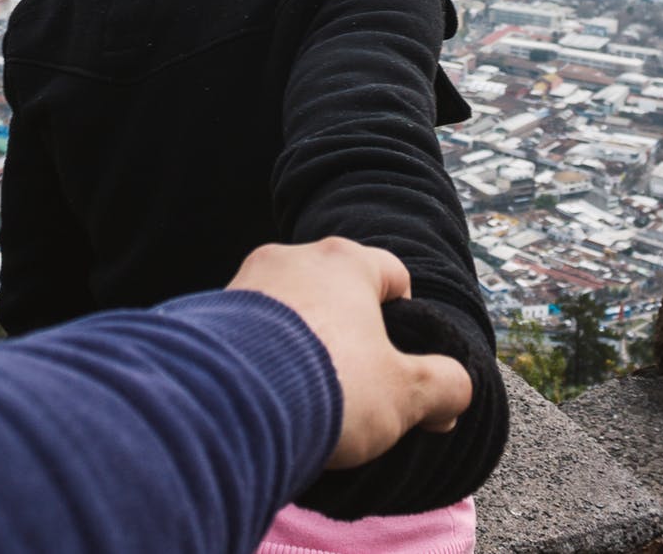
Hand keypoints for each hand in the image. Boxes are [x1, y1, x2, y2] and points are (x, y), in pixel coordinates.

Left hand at [227, 238, 471, 469]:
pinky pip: (247, 332)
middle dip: (347, 333)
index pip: (392, 275)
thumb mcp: (405, 395)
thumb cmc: (329, 386)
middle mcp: (293, 258)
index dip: (405, 316)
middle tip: (353, 385)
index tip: (400, 356)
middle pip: (336, 292)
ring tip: (304, 395)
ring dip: (299, 344)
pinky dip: (259, 357)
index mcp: (347, 262)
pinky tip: (265, 397)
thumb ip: (444, 386)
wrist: (228, 404)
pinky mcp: (206, 314)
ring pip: (288, 310)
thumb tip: (456, 391)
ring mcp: (245, 282)